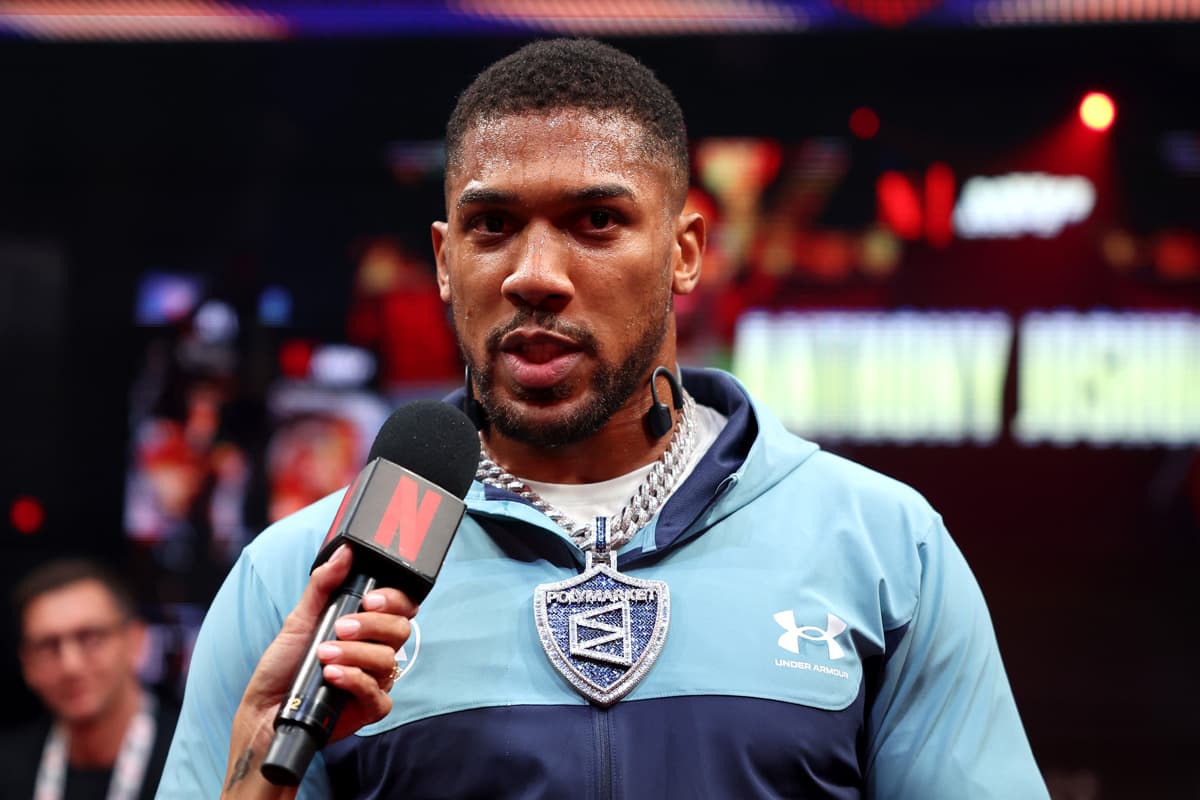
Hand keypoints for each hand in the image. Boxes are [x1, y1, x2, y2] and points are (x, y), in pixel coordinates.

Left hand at [223, 545, 416, 795]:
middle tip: (340, 628)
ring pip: (389, 660)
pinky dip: (356, 681)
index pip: (402, 607)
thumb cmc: (283, 664)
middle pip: (400, 630)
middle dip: (371, 626)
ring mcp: (375, 680)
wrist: (264, 709)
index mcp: (366, 626)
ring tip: (324, 655)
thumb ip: (323, 585)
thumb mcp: (299, 618)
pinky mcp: (369, 708)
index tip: (369, 599)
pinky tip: (333, 677)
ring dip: (355, 654)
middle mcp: (375, 650)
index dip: (394, 600)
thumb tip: (344, 552)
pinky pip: (380, 694)